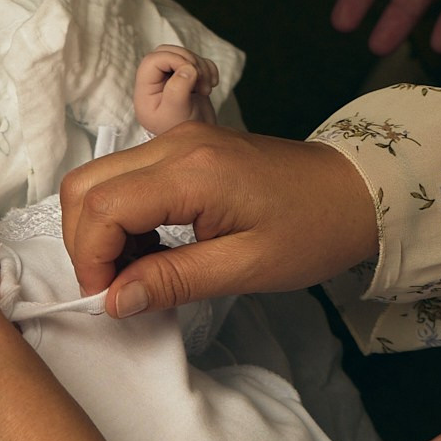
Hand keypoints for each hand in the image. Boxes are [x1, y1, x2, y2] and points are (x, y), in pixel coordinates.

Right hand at [59, 122, 376, 315]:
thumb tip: (114, 300)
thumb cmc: (313, 230)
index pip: (102, 207)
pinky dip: (118, 217)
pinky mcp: (181, 147)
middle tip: (114, 287)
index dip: (90, 259)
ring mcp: (176, 140)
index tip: (108, 298)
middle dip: (83, 243)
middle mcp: (175, 144)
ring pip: (96, 179)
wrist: (356, 191)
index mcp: (192, 172)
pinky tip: (150, 248)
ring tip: (136, 271)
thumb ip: (173, 281)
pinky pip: (123, 177)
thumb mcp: (246, 268)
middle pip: (84, 185)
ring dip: (99, 231)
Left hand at [133, 44, 218, 135]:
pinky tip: (211, 85)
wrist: (197, 146)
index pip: (152, 60)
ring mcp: (171, 80)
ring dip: (201, 66)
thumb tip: (187, 68)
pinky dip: (208, 68)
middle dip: (189, 60)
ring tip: (206, 89)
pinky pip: (197, 62)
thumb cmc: (181, 135)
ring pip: (183, 55)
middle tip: (201, 81)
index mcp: (145, 91)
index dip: (173, 60)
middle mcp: (154, 83)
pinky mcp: (187, 80)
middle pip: (167, 52)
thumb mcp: (176, 114)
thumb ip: (177, 90)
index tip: (191, 73)